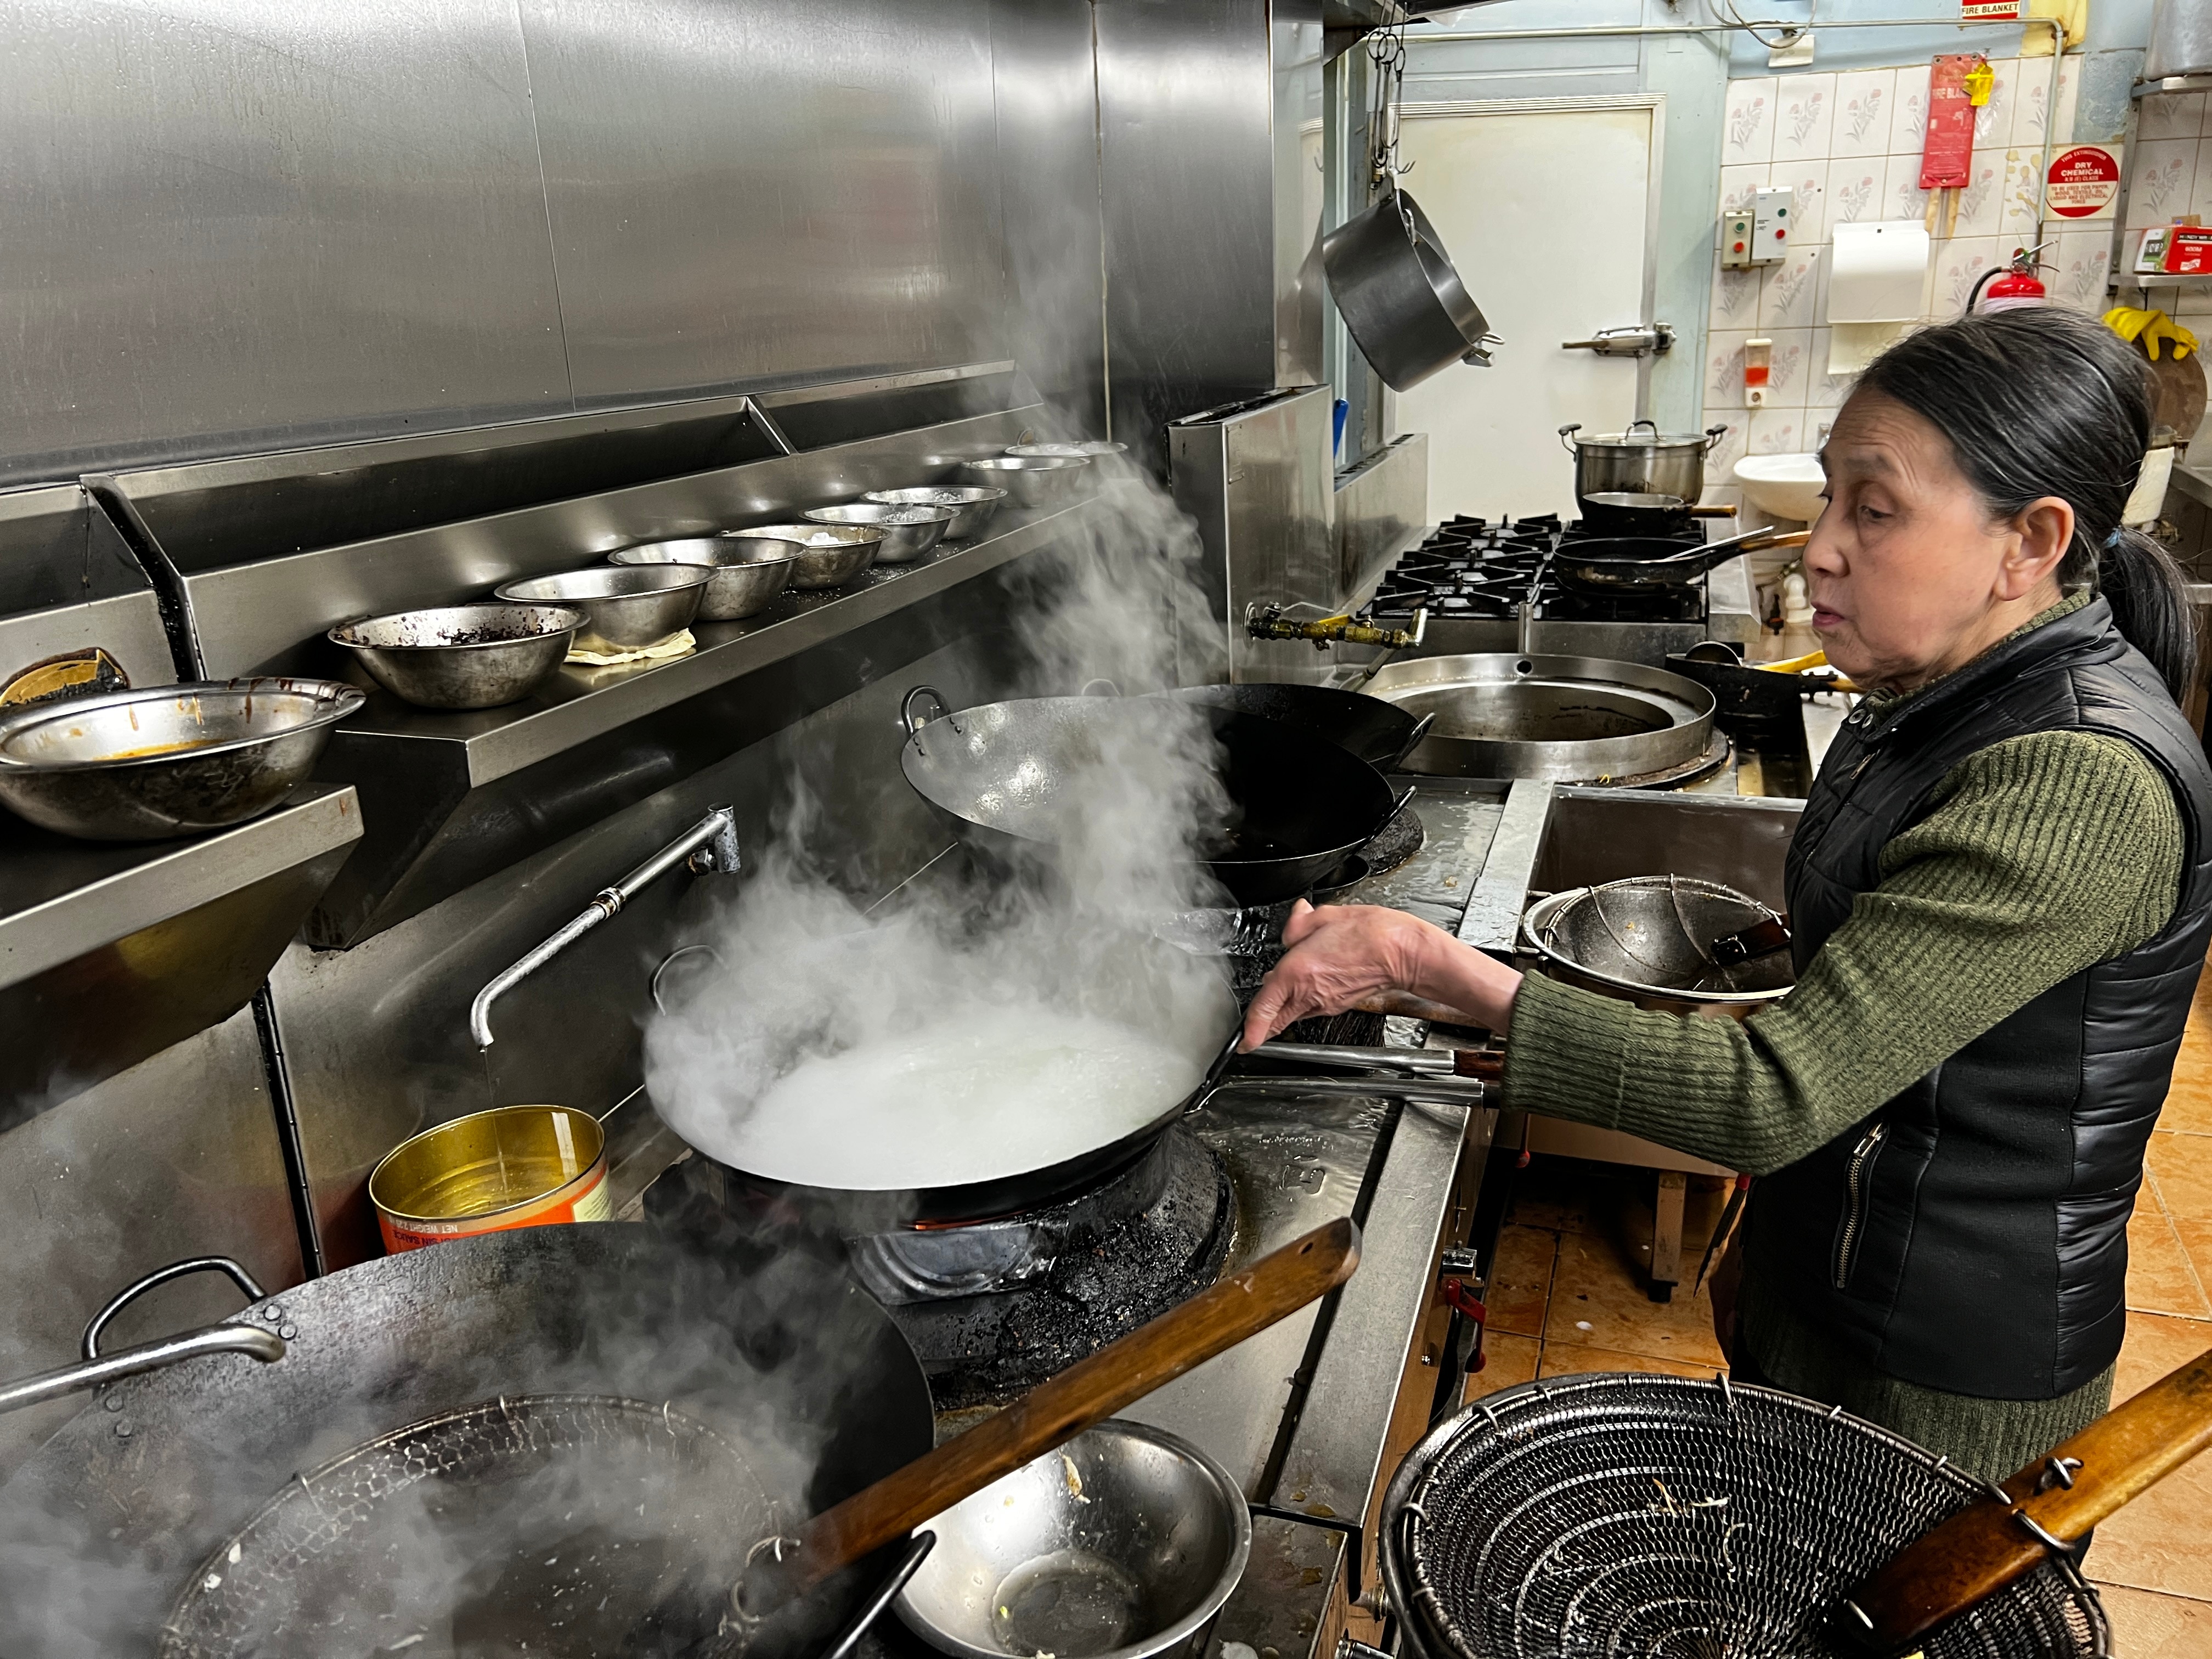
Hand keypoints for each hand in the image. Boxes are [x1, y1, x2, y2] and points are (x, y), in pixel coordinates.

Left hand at [1240, 901, 1520, 1049]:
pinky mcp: (1338, 1004)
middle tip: (1251, 1019)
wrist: (1402, 953)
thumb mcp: (1326, 916)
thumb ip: (1300, 923)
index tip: (1241, 1041)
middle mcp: (1309, 993)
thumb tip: (1293, 924)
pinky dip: (1300, 1002)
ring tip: (1279, 991)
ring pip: (1292, 1013)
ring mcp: (1325, 1003)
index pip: (1264, 1005)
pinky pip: (1309, 1009)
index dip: (1249, 1027)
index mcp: (1298, 971)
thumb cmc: (1371, 934)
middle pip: (1276, 1018)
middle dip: (1261, 1020)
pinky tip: (1305, 985)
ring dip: (1281, 1008)